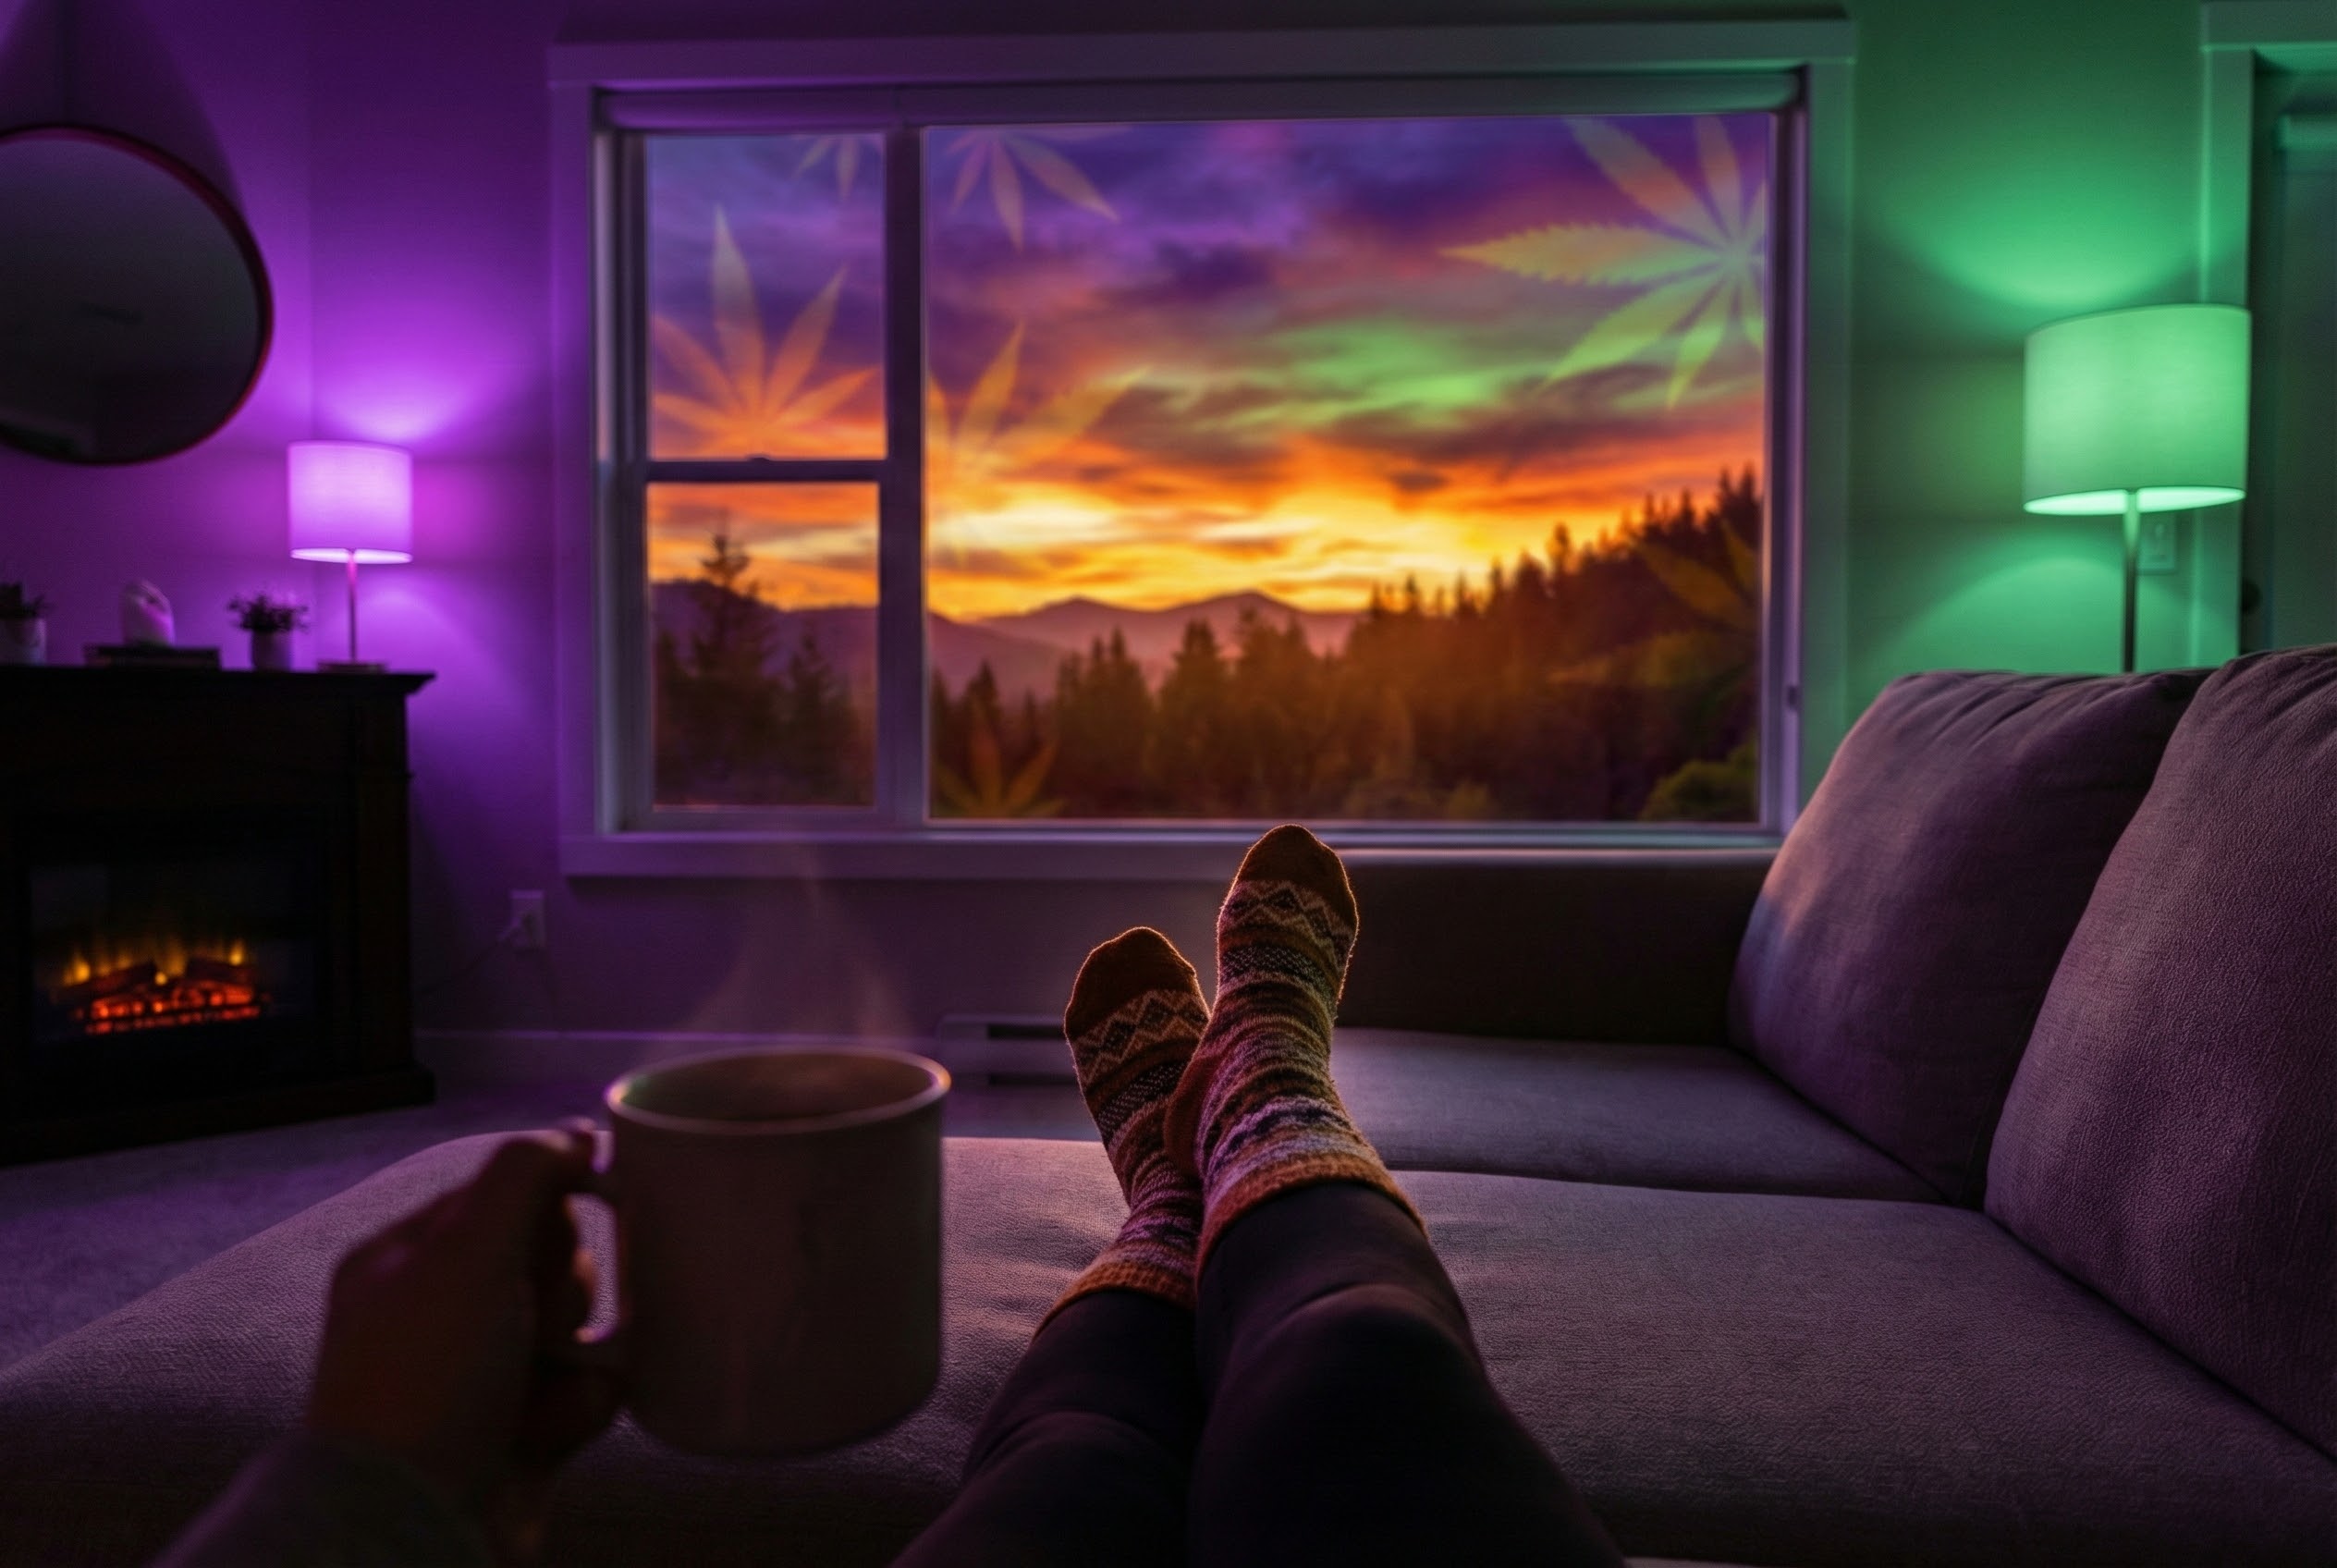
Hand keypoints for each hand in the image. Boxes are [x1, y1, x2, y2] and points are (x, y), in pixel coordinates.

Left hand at [307, 1128, 619, 1563]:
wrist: (414, 1525)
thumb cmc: (425, 1384)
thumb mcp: (466, 1254)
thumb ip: (523, 1176)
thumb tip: (576, 1134)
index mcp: (409, 1258)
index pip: (506, 1192)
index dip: (552, 1198)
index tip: (591, 1199)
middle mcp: (443, 1310)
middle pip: (551, 1255)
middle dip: (564, 1286)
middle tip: (535, 1320)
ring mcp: (482, 1371)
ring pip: (579, 1322)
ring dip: (578, 1349)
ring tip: (542, 1384)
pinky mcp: (521, 1427)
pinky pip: (587, 1386)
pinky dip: (582, 1403)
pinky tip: (551, 1427)